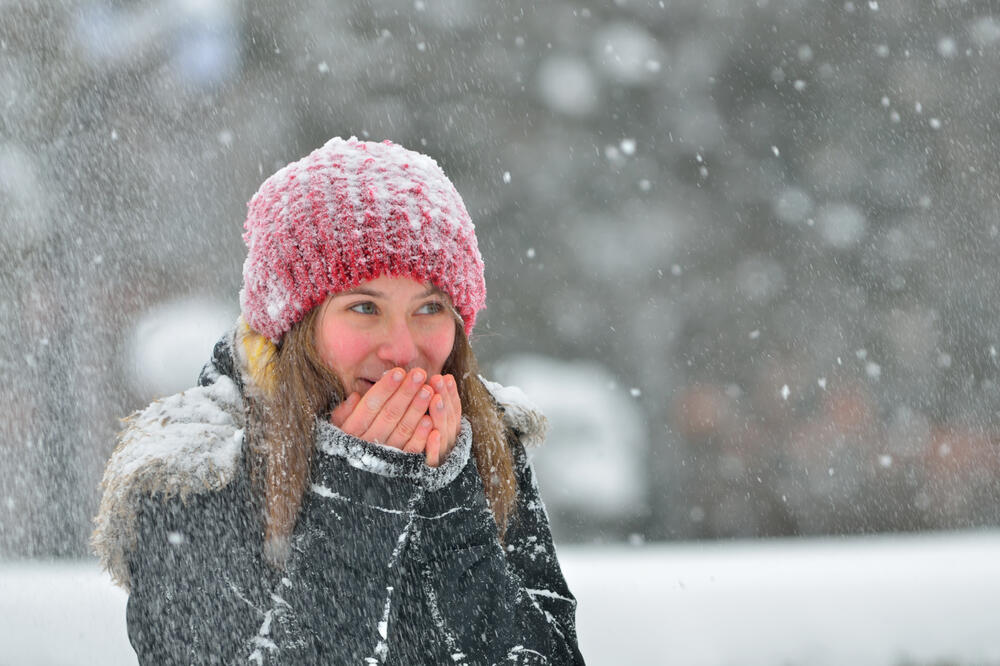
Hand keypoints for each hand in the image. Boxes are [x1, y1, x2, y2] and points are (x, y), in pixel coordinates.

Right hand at [330, 368, 460, 466]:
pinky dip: (420, 438)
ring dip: (416, 410)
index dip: (385, 388)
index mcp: (350, 431)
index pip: (370, 405)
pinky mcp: (396, 469)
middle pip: (389, 414)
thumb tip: (356, 396)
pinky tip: (430, 421)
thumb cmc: (341, 448)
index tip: (399, 372)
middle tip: (420, 374)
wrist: (346, 490)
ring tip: (428, 391)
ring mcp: (382, 457)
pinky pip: (409, 452)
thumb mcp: (335, 430)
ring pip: (401, 430)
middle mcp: (366, 444)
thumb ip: (343, 413)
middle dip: (405, 393)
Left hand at [424, 373, 461, 467]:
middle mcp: (447, 444)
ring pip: (443, 434)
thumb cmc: (418, 450)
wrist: (412, 487)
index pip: (453, 411)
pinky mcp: (428, 472)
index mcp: (448, 432)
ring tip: (435, 398)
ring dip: (440, 415)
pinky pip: (432, 458)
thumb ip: (428, 408)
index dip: (451, 394)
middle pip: (448, 419)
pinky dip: (433, 446)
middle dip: (445, 397)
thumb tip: (430, 379)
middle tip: (437, 379)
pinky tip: (433, 433)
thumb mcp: (427, 426)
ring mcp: (439, 457)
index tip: (446, 377)